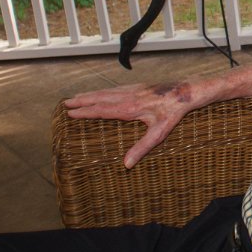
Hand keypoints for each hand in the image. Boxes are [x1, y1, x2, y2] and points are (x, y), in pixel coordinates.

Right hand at [63, 80, 200, 168]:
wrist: (187, 92)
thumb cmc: (173, 113)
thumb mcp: (159, 133)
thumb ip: (142, 148)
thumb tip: (126, 164)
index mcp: (130, 108)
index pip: (101, 110)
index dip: (85, 112)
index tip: (70, 112)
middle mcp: (128, 96)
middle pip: (100, 98)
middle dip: (82, 101)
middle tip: (65, 103)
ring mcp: (133, 90)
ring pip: (107, 91)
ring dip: (91, 94)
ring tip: (77, 96)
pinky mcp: (139, 87)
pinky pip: (116, 88)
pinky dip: (104, 91)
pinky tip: (103, 92)